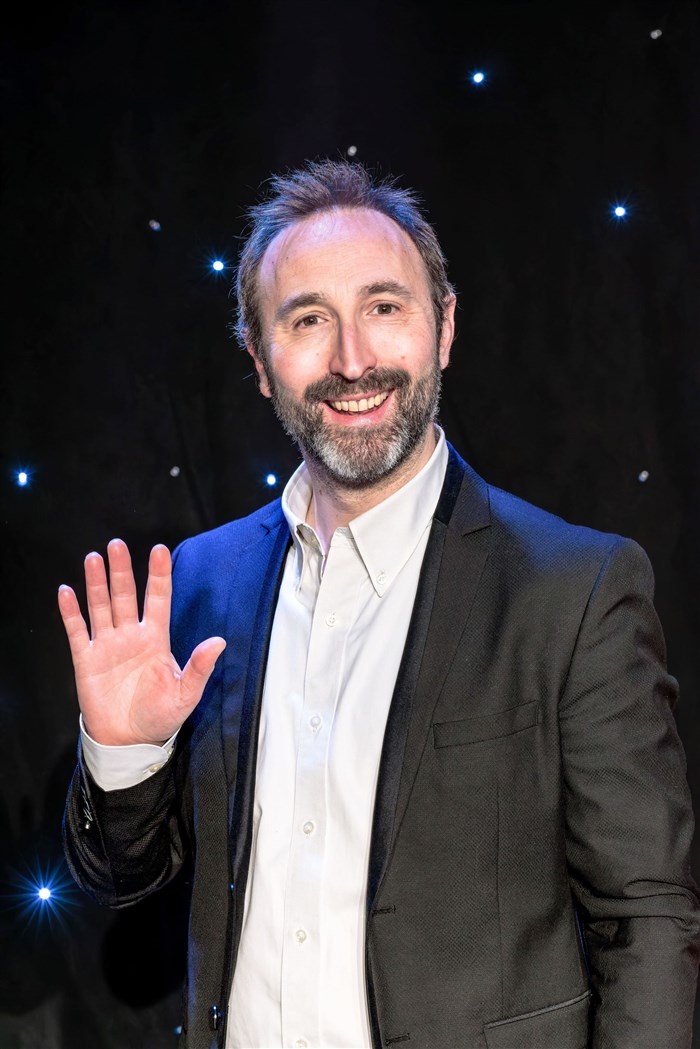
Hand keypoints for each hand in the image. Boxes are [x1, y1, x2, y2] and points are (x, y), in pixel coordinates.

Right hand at [58, 538, 225, 745]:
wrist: (129, 741)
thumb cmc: (160, 716)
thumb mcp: (186, 694)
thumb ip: (200, 667)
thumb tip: (219, 641)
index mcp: (156, 639)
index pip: (158, 599)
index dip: (158, 575)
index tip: (159, 550)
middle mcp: (131, 636)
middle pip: (126, 595)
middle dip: (122, 570)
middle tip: (117, 544)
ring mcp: (108, 645)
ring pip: (101, 606)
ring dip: (97, 583)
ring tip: (94, 558)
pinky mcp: (87, 659)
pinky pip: (78, 631)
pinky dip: (71, 612)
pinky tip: (67, 591)